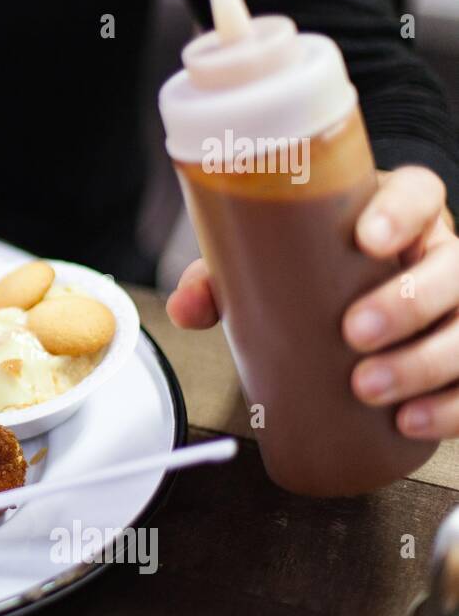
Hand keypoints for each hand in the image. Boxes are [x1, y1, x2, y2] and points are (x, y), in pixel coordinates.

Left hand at [167, 165, 458, 439]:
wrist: (337, 297)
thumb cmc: (306, 267)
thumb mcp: (264, 260)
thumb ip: (221, 279)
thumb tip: (184, 308)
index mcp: (395, 212)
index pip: (418, 193)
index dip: (401, 212)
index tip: (367, 239)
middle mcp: (437, 253)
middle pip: (453, 268)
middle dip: (409, 304)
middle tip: (354, 333)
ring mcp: (457, 304)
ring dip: (426, 362)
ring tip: (370, 388)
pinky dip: (450, 407)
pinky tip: (410, 422)